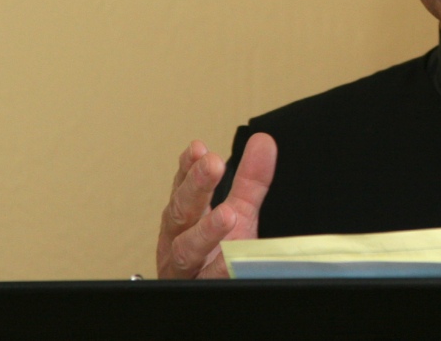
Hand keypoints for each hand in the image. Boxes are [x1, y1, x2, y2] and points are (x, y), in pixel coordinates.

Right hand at [156, 133, 276, 278]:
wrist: (209, 299)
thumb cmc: (215, 254)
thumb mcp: (238, 213)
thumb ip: (249, 180)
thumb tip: (263, 141)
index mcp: (185, 217)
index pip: (182, 187)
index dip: (188, 168)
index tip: (199, 148)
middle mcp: (177, 240)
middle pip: (180, 212)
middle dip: (195, 187)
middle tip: (213, 164)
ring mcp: (184, 269)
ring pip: (186, 249)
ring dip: (205, 230)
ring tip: (227, 215)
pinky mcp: (199, 291)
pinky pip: (209, 281)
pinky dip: (219, 268)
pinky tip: (230, 258)